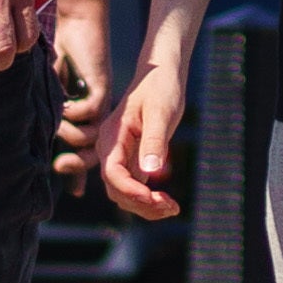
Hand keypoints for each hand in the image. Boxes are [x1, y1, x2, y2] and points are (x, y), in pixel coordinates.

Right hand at [48, 0, 111, 188]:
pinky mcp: (101, 86)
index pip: (82, 151)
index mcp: (81, 116)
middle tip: (59, 166)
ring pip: (93, 134)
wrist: (79, 21)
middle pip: (93, 150)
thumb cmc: (60, 51)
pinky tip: (64, 107)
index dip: (79, 172)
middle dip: (79, 164)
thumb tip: (13, 129)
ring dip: (73, 135)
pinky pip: (92, 111)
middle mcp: (94, 112)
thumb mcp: (45, 85)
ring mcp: (99, 101)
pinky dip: (76, 113)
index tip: (75, 193)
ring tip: (59, 127)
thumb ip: (39, 107)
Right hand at [96, 56, 186, 223]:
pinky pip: (133, 187)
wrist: (161, 74)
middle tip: (172, 207)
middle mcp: (110, 149)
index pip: (112, 173)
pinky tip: (168, 202)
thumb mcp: (161, 112)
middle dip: (141, 204)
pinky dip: (148, 199)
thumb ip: (155, 141)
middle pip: (116, 189)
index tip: (156, 199)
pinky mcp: (131, 159)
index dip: (132, 191)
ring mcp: (119, 155)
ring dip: (145, 206)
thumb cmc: (161, 88)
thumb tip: (150, 171)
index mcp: (112, 136)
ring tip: (172, 208)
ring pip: (124, 193)